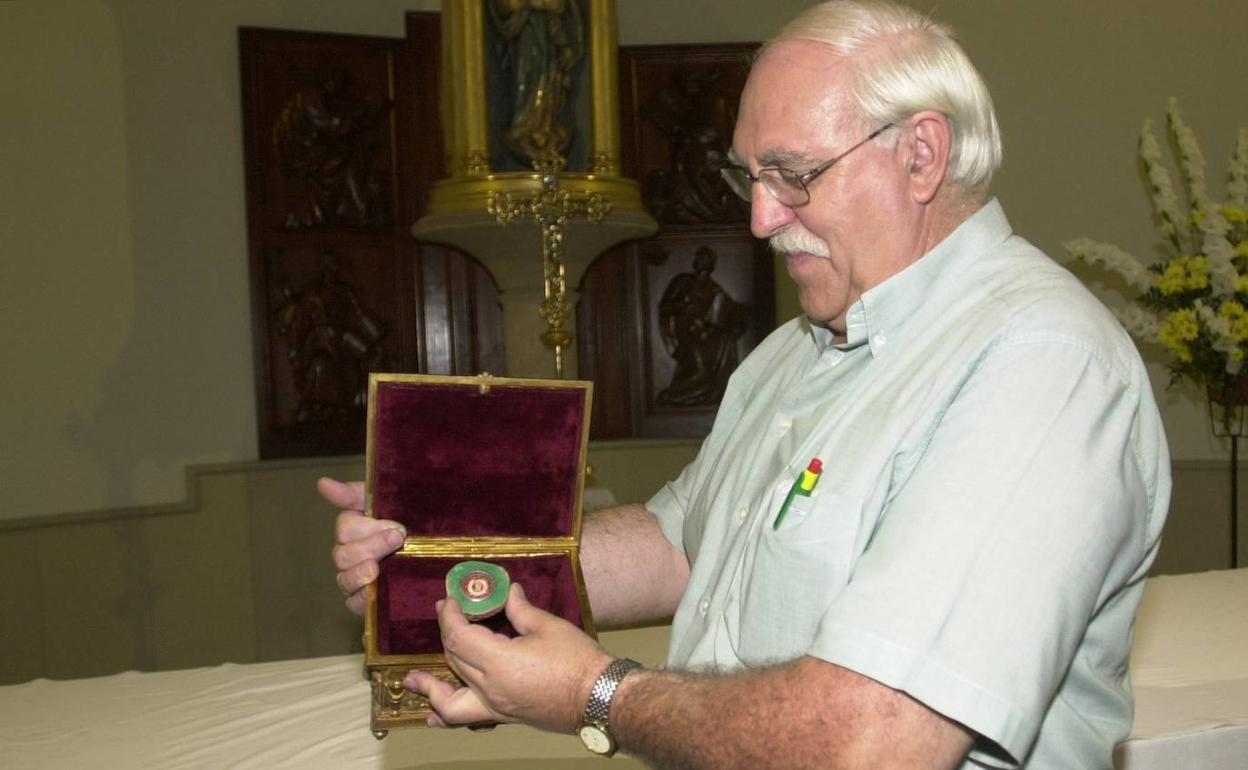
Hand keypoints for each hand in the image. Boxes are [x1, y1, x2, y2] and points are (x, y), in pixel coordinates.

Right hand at [319, 477, 405, 615]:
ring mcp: (354, 579)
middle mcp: (349, 554)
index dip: (367, 528)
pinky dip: (362, 598)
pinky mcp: (363, 601)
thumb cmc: (409, 522)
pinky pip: (353, 603)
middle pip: (343, 555)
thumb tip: (322, 483)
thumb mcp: (387, 502)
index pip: (345, 528)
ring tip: (378, 568)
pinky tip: (374, 590)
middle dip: (371, 547)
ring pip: (345, 579)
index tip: (396, 528)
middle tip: (397, 540)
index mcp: (353, 529)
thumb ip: (355, 494)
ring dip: (361, 573)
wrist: (437, 552)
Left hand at [406, 583, 612, 732]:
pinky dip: (447, 715)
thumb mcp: (548, 626)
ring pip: (451, 696)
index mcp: (499, 662)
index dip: (449, 616)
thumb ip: (520, 610)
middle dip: (446, 634)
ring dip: (431, 687)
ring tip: (413, 681)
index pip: (460, 636)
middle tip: (445, 614)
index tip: (448, 601)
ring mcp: (495, 706)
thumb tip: (509, 592)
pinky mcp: (504, 715)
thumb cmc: (577, 661)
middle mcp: (490, 689)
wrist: (599, 697)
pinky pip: (466, 717)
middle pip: (454, 659)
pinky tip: (434, 716)